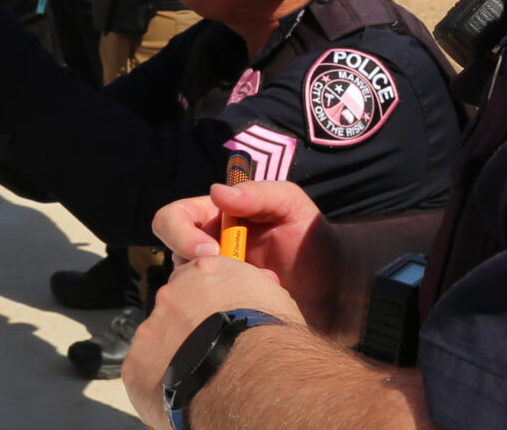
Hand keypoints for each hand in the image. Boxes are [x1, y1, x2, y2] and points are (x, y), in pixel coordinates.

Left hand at [124, 254, 304, 428]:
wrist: (250, 373)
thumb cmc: (270, 335)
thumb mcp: (272, 297)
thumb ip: (255, 286)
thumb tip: (263, 280)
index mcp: (205, 270)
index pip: (196, 276)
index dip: (205, 298)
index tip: (213, 315)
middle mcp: (172, 292)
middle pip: (173, 308)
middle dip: (186, 327)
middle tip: (207, 350)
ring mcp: (151, 327)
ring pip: (157, 342)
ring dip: (172, 355)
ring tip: (198, 377)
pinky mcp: (137, 363)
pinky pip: (145, 374)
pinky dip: (159, 384)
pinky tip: (182, 393)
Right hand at [154, 180, 343, 332]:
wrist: (336, 288)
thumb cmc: (312, 240)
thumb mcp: (292, 205)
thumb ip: (259, 193)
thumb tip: (216, 192)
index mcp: (216, 218)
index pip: (174, 218)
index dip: (180, 233)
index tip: (210, 251)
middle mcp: (208, 249)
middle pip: (170, 254)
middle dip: (190, 266)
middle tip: (222, 277)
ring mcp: (214, 283)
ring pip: (185, 288)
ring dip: (216, 290)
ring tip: (254, 291)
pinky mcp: (223, 311)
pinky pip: (204, 315)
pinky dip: (226, 311)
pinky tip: (256, 310)